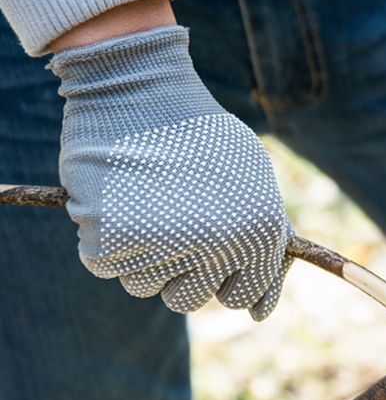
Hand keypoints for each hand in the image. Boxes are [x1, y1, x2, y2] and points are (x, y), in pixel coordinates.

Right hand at [51, 25, 291, 319]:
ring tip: (146, 201)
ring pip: (144, 286)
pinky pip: (105, 265)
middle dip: (179, 270)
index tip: (210, 258)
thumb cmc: (201, 136)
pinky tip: (118, 199)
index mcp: (261, 234)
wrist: (142, 88)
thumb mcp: (254, 180)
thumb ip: (266, 242)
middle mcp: (219, 246)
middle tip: (172, 221)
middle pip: (189, 301)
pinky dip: (106, 240)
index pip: (243, 296)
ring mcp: (166, 246)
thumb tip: (260, 311)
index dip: (224, 280)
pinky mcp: (111, 239)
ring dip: (141, 254)